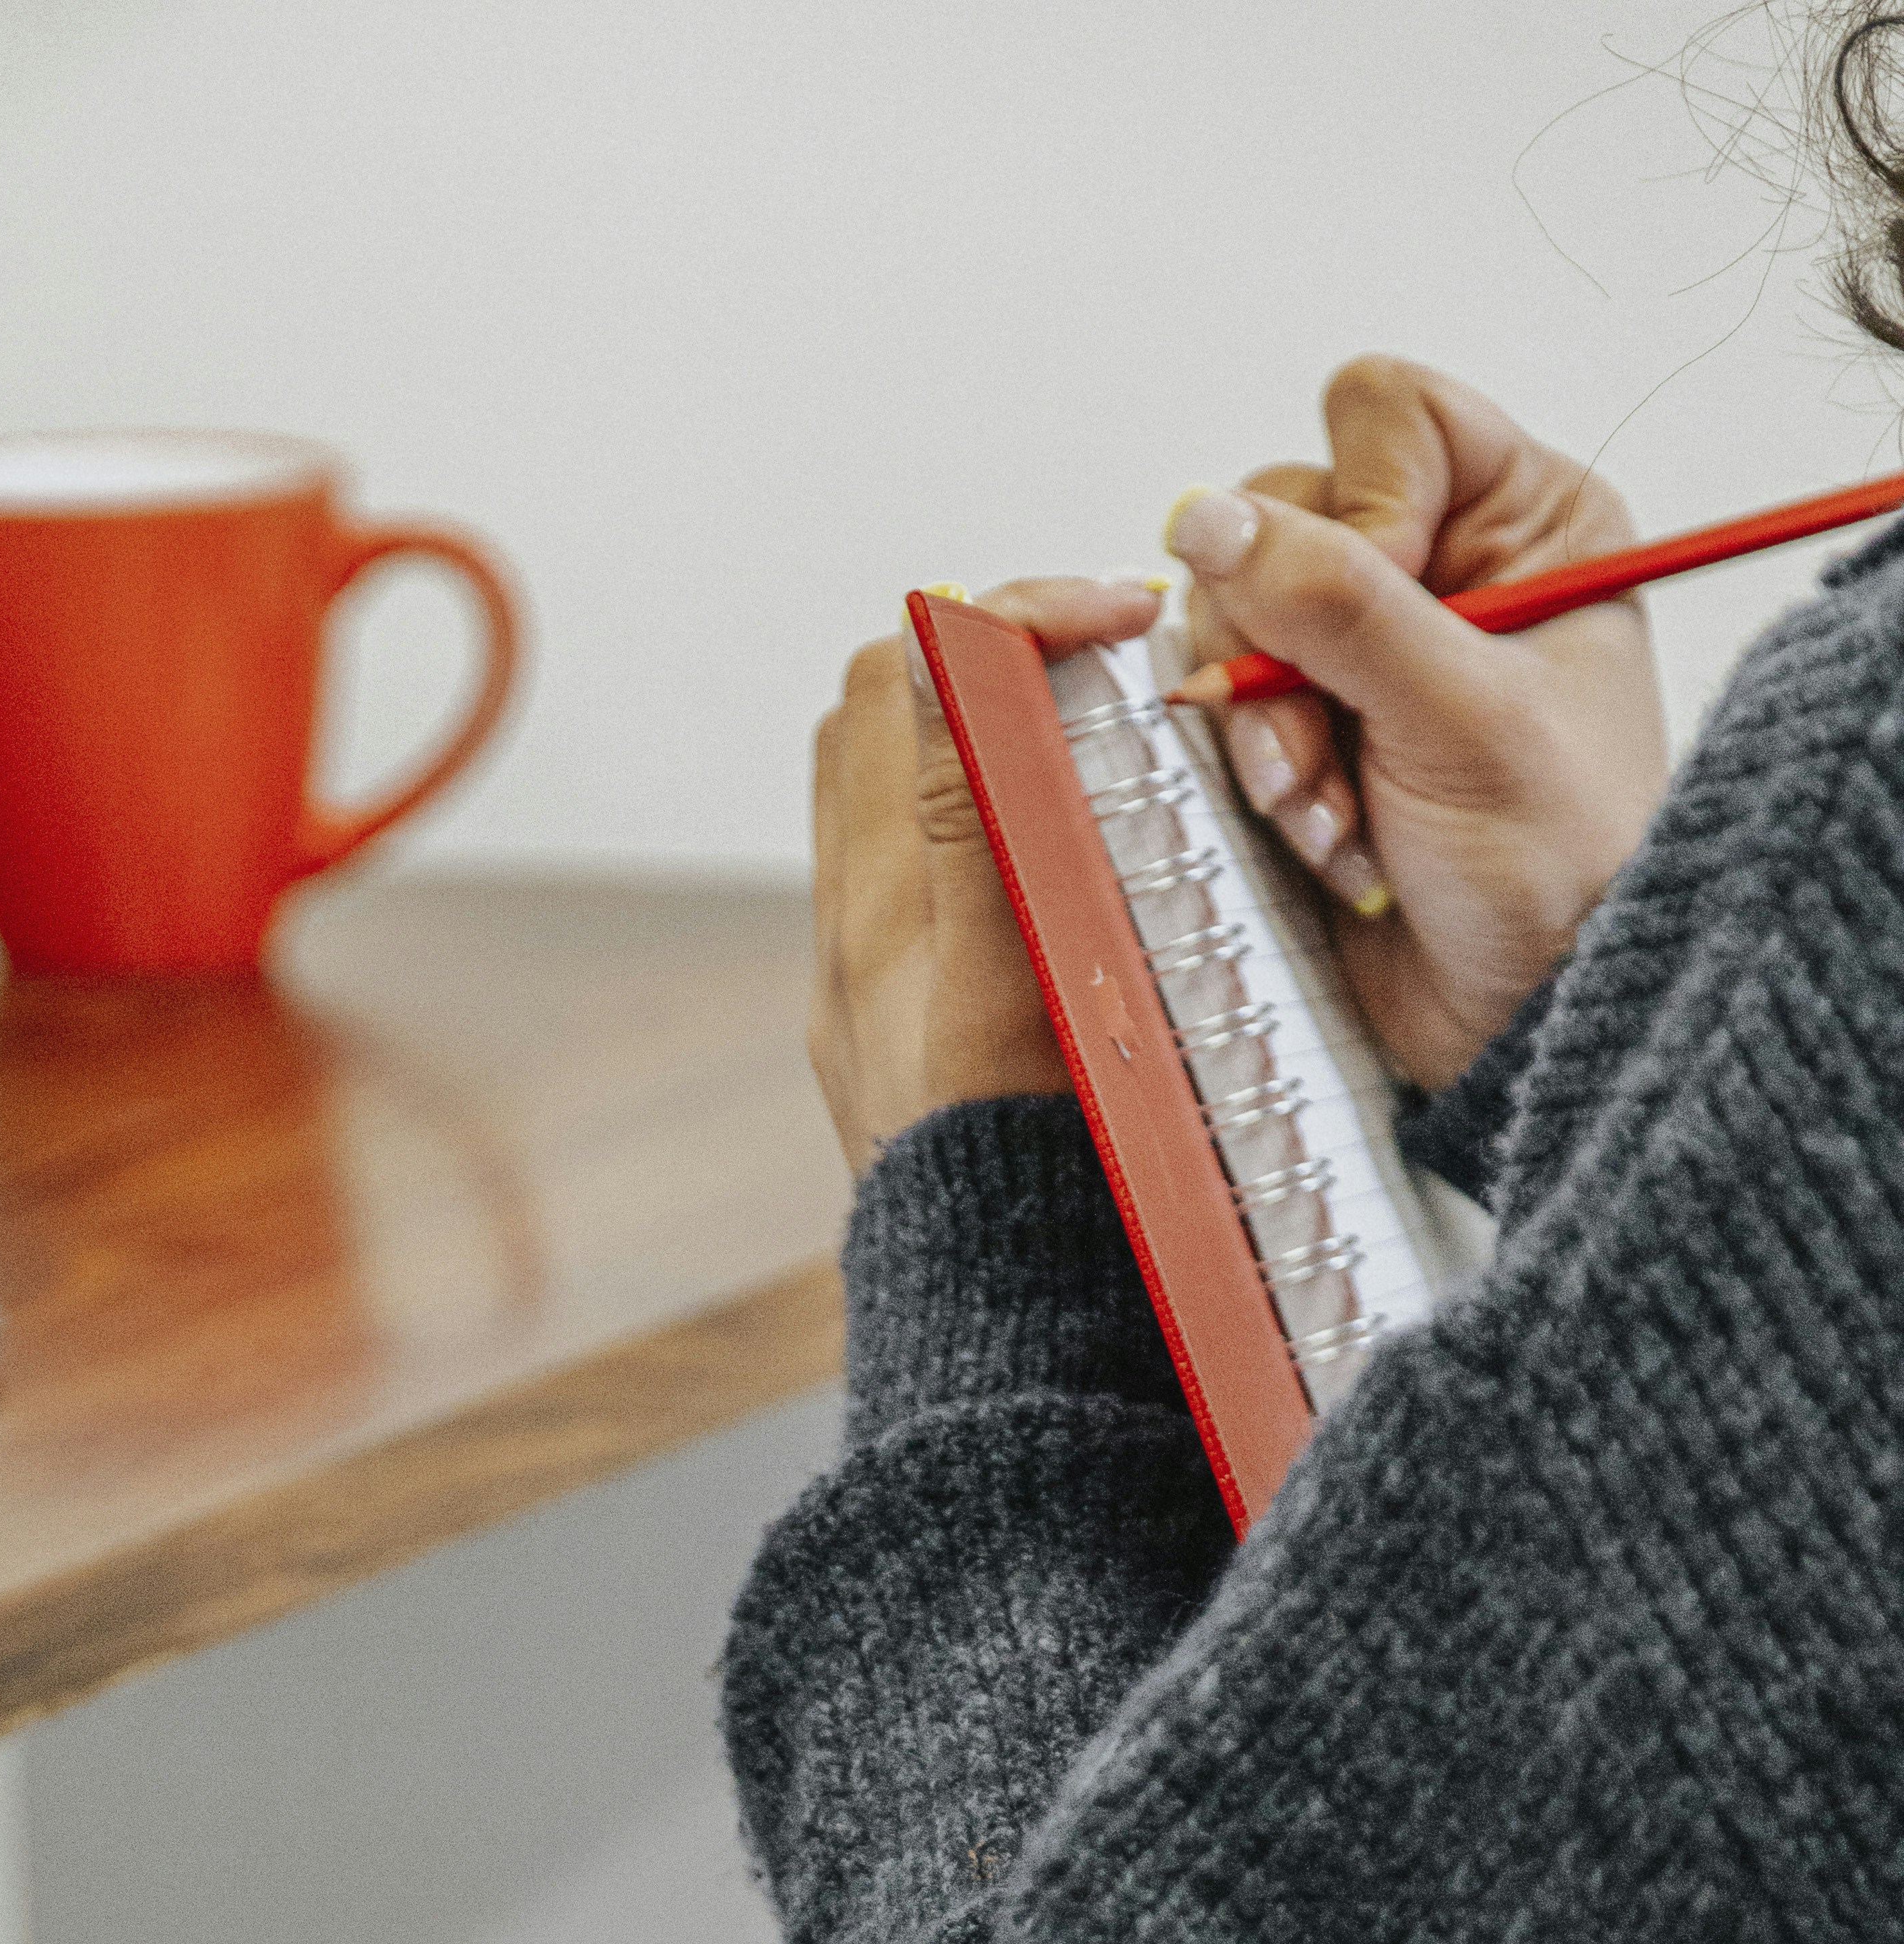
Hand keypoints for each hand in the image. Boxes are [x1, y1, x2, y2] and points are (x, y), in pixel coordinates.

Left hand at [810, 575, 1160, 1170]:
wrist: (1000, 1306)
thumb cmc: (1028, 1160)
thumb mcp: (1012, 970)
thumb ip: (978, 807)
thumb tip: (947, 647)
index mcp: (883, 898)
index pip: (908, 669)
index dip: (1010, 613)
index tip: (1114, 621)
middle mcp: (852, 928)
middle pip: (880, 714)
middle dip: (980, 661)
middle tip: (1094, 672)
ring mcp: (863, 980)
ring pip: (887, 791)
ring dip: (973, 742)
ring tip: (1076, 750)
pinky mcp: (887, 1028)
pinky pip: (906, 880)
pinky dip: (970, 829)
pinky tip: (1045, 863)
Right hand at [1168, 356, 1670, 1088]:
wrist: (1525, 1016)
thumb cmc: (1554, 873)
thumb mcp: (1461, 715)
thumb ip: (1335, 601)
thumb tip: (1209, 519)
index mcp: (1523, 523)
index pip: (1388, 418)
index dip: (1355, 509)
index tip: (1376, 624)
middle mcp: (1441, 568)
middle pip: (1286, 518)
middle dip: (1289, 652)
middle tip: (1332, 753)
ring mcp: (1365, 652)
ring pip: (1236, 617)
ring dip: (1269, 729)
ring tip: (1333, 816)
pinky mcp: (1308, 730)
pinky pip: (1226, 707)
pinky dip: (1258, 778)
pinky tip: (1321, 836)